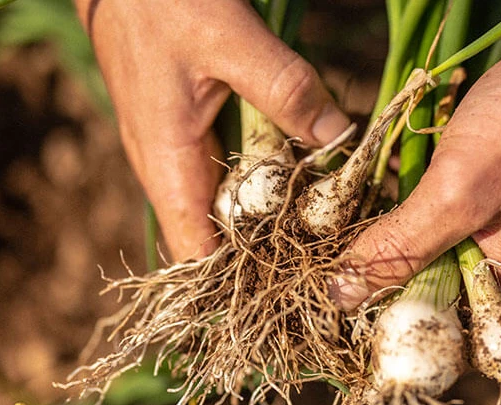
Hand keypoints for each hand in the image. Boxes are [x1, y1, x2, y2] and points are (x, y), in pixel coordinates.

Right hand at [77, 0, 349, 259]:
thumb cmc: (163, 1)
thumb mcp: (233, 40)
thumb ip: (286, 90)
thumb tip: (339, 137)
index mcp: (167, 164)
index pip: (197, 257)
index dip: (242, 279)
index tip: (298, 282)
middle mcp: (161, 169)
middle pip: (213, 236)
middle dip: (265, 248)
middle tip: (325, 249)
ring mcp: (168, 149)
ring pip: (217, 203)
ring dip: (262, 212)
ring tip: (318, 217)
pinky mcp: (178, 127)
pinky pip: (217, 170)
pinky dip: (253, 176)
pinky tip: (291, 167)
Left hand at [332, 0, 500, 311]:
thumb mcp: (458, 195)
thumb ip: (402, 249)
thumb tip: (340, 297)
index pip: (440, 339)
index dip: (387, 333)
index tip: (334, 314)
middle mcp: (496, 268)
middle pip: (422, 296)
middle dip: (375, 282)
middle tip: (320, 267)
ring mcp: (485, 228)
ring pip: (417, 251)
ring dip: (378, 240)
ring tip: (329, 230)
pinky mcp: (473, 192)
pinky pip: (424, 214)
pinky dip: (394, 206)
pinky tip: (358, 193)